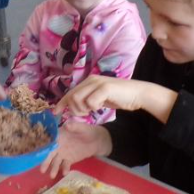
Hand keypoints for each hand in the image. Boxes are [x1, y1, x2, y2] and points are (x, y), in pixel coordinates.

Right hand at [39, 122, 111, 177]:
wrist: (96, 141)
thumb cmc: (87, 131)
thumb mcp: (82, 127)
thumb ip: (74, 126)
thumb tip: (67, 125)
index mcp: (58, 136)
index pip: (49, 142)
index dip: (43, 148)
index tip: (38, 154)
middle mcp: (58, 145)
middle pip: (50, 154)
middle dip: (45, 161)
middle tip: (42, 170)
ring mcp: (63, 154)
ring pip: (56, 161)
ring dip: (53, 168)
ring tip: (52, 175)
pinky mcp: (69, 160)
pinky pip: (65, 165)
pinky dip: (64, 169)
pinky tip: (64, 173)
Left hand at [56, 76, 175, 122]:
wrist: (137, 93)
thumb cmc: (119, 96)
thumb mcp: (100, 98)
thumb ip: (88, 100)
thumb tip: (74, 107)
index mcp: (88, 81)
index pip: (70, 93)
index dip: (61, 103)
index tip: (55, 112)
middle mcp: (91, 80)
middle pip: (72, 97)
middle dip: (75, 109)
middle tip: (87, 112)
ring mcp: (98, 83)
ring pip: (78, 99)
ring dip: (84, 109)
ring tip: (94, 109)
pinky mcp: (105, 88)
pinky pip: (91, 102)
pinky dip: (94, 108)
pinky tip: (101, 106)